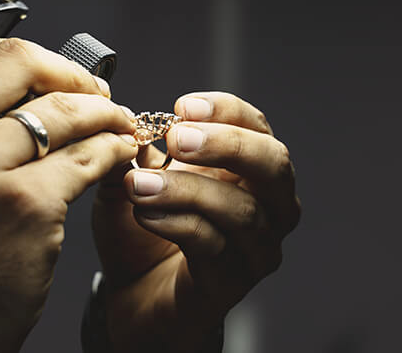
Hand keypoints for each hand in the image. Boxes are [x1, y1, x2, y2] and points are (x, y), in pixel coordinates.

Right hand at [0, 37, 137, 352]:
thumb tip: (9, 71)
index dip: (29, 59)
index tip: (58, 75)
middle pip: (19, 63)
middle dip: (71, 74)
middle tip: (98, 92)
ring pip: (63, 109)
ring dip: (104, 112)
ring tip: (119, 125)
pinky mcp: (21, 204)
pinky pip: (87, 155)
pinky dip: (113, 150)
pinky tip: (120, 156)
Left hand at [94, 92, 299, 352]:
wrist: (133, 296)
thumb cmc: (141, 232)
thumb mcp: (133, 181)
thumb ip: (133, 153)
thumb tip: (127, 120)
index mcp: (248, 170)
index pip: (256, 127)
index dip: (226, 110)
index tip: (182, 107)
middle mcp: (267, 207)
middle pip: (274, 164)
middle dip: (226, 144)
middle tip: (177, 139)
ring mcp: (256, 248)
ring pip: (242, 209)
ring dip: (187, 189)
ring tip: (139, 183)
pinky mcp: (233, 283)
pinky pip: (214, 246)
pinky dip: (176, 223)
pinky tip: (144, 213)